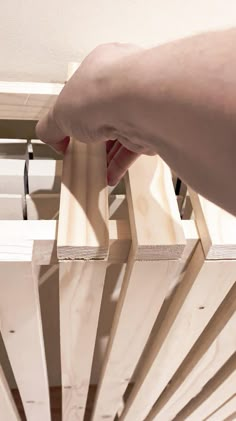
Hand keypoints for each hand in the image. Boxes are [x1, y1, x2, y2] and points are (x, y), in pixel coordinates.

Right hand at [36, 43, 153, 184]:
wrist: (138, 104)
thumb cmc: (103, 92)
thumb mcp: (60, 111)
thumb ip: (51, 126)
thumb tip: (49, 136)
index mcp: (102, 67)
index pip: (86, 92)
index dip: (75, 115)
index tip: (68, 132)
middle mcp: (124, 83)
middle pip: (104, 115)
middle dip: (92, 138)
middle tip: (82, 152)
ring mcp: (140, 105)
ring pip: (121, 134)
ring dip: (106, 155)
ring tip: (95, 169)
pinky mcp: (152, 127)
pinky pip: (134, 149)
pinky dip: (120, 163)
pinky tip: (109, 175)